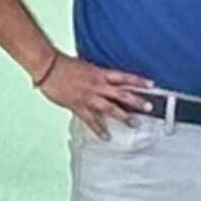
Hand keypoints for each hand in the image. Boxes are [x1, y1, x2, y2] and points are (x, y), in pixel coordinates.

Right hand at [36, 55, 159, 138]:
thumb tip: (104, 80)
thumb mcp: (86, 66)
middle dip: (137, 101)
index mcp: (100, 73)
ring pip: (111, 108)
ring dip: (123, 116)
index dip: (139, 81)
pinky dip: (99, 129)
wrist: (49, 67)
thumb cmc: (65, 64)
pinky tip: (106, 137)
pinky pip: (91, 120)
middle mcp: (98, 85)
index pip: (124, 77)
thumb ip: (97, 75)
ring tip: (134, 123)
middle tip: (149, 107)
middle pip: (122, 94)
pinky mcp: (79, 105)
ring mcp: (89, 96)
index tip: (151, 85)